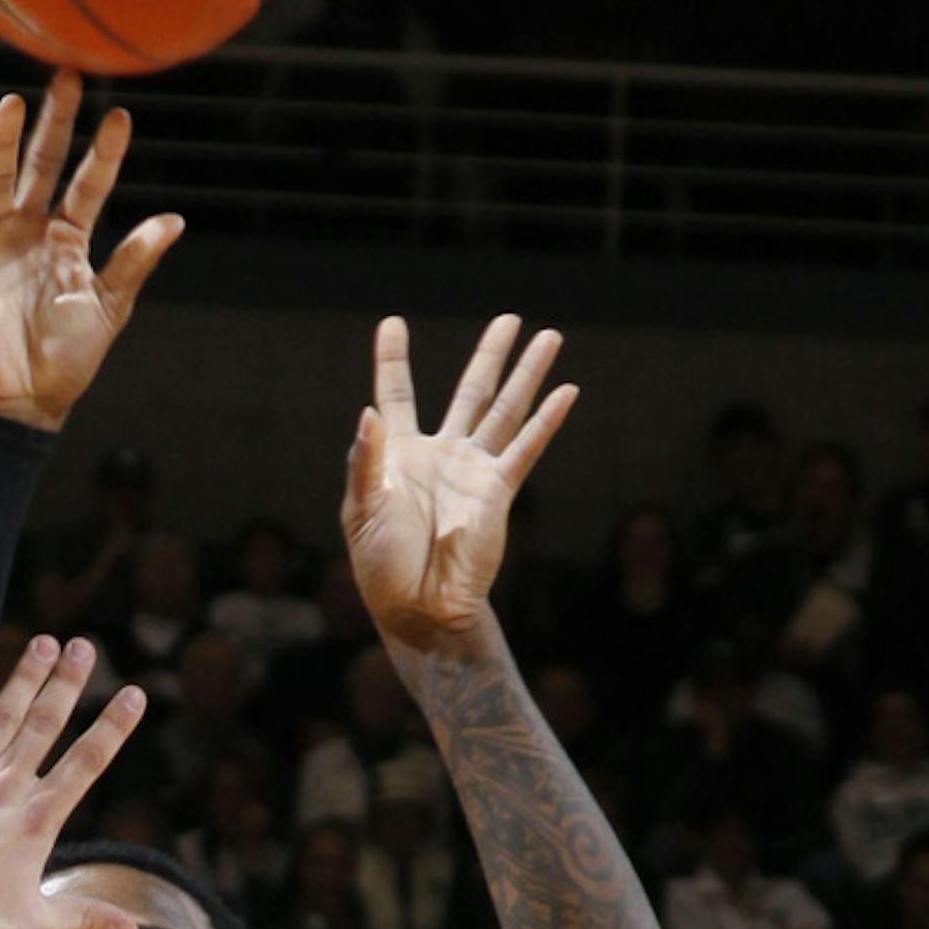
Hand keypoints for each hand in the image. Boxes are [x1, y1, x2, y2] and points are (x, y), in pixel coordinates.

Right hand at [0, 78, 181, 431]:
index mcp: (68, 239)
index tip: (120, 115)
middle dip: (55, 122)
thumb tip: (174, 220)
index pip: (88, 184)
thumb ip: (134, 261)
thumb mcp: (108, 307)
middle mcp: (30, 228)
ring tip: (15, 102)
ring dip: (5, 140)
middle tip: (68, 75)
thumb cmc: (67, 359)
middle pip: (43, 164)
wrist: (19, 396)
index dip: (103, 152)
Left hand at [0, 630, 147, 928]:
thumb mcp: (36, 924)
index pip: (86, 761)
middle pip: (45, 723)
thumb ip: (86, 917)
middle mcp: (6, 787)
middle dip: (68, 682)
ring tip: (45, 643)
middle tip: (85, 646)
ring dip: (26, 676)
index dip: (113, 725)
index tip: (133, 694)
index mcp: (38, 819)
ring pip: (2, 714)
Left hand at [341, 312, 577, 656]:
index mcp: (400, 456)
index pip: (397, 396)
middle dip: (490, 355)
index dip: (394, 361)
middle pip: (470, 392)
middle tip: (509, 318)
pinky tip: (566, 392)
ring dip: (528, 374)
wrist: (419, 609)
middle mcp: (441, 455)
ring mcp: (473, 471)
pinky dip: (546, 421)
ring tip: (548, 337)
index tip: (391, 324)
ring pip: (505, 411)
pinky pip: (525, 449)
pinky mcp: (497, 492)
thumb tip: (369, 412)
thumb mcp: (362, 512)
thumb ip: (365, 462)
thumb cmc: (382, 568)